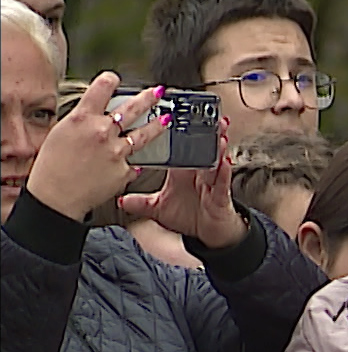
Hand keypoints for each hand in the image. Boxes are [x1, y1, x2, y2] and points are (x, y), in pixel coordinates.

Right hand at [21, 73, 166, 220]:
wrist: (56, 197)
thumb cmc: (51, 167)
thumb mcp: (60, 133)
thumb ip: (81, 122)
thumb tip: (93, 115)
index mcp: (81, 119)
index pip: (100, 89)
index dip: (110, 80)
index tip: (115, 78)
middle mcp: (102, 132)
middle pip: (131, 108)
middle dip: (147, 98)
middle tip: (159, 91)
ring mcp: (116, 151)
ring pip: (143, 134)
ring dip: (157, 124)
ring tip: (166, 118)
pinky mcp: (124, 170)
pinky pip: (134, 162)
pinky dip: (133, 161)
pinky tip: (135, 160)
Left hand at [119, 116, 246, 249]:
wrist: (208, 236)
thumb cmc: (189, 218)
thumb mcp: (159, 209)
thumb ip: (140, 202)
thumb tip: (119, 199)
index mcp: (183, 173)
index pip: (178, 148)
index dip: (177, 133)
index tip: (172, 116)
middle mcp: (198, 174)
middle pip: (200, 149)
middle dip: (204, 133)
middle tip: (204, 116)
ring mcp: (211, 184)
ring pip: (215, 161)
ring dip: (217, 147)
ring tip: (218, 133)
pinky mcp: (221, 197)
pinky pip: (222, 182)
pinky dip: (223, 172)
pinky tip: (223, 161)